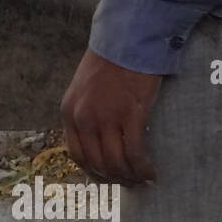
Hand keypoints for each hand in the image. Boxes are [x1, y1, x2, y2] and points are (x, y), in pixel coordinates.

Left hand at [60, 49, 160, 185]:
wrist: (128, 37)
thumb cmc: (111, 61)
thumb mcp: (84, 89)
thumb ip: (86, 112)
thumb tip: (99, 138)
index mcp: (69, 114)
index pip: (76, 155)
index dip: (92, 172)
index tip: (106, 179)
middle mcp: (83, 119)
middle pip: (96, 162)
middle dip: (113, 178)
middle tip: (128, 184)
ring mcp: (106, 118)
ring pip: (115, 161)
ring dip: (129, 176)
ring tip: (142, 181)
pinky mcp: (130, 114)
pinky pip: (134, 151)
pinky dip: (142, 167)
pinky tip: (151, 173)